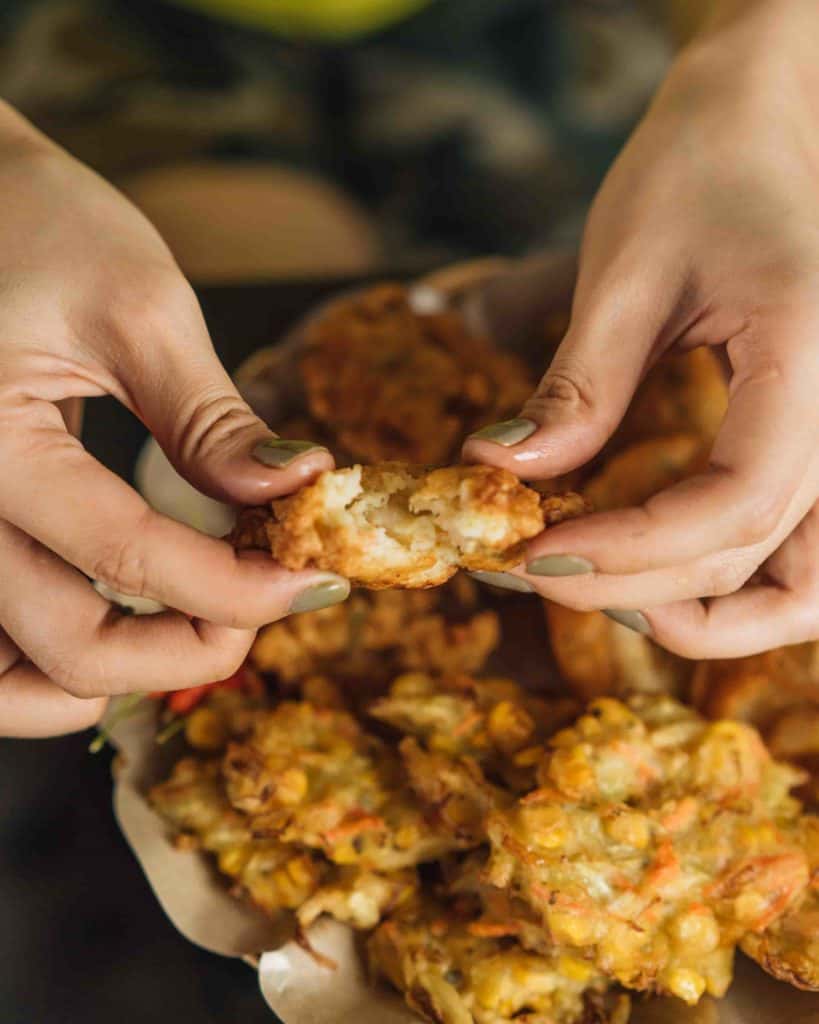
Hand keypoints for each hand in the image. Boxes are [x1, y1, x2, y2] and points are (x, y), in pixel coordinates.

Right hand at [0, 105, 346, 737]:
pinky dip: (59, 658)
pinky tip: (121, 625)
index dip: (238, 585)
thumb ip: (210, 417)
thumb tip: (295, 486)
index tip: (315, 580)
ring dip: (114, 675)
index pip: (127, 554)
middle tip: (265, 605)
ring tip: (194, 627)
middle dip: (187, 648)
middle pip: (67, 646)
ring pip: (13, 677)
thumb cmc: (32, 223)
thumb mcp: (135, 306)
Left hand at [464, 0, 818, 658]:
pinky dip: (730, 583)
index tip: (533, 552)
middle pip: (759, 555)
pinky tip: (652, 571)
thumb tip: (501, 471)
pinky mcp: (813, 445)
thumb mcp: (627, 270)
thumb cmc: (698, 174)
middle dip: (636, 584)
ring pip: (801, 585)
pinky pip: (796, 554)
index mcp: (813, 356)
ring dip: (702, 611)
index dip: (632, 548)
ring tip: (598, 586)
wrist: (758, 130)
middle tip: (532, 569)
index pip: (738, 501)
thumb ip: (579, 385)